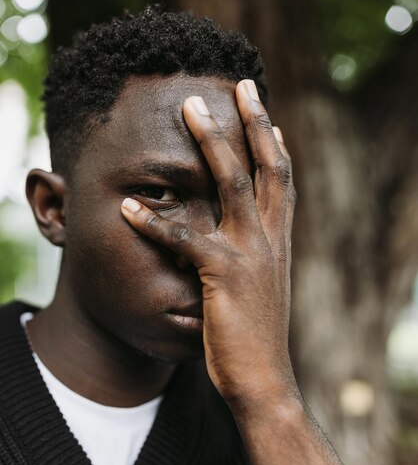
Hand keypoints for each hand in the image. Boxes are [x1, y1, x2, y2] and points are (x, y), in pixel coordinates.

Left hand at [121, 79, 296, 406]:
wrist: (264, 379)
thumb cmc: (255, 340)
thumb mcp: (262, 292)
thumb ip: (252, 261)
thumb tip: (237, 246)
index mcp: (280, 243)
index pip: (283, 183)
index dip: (277, 147)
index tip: (268, 117)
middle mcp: (271, 240)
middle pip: (267, 168)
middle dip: (253, 123)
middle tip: (241, 85)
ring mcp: (250, 254)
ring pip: (232, 184)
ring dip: (212, 142)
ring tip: (190, 108)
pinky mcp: (224, 274)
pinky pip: (184, 238)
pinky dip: (154, 222)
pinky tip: (127, 208)